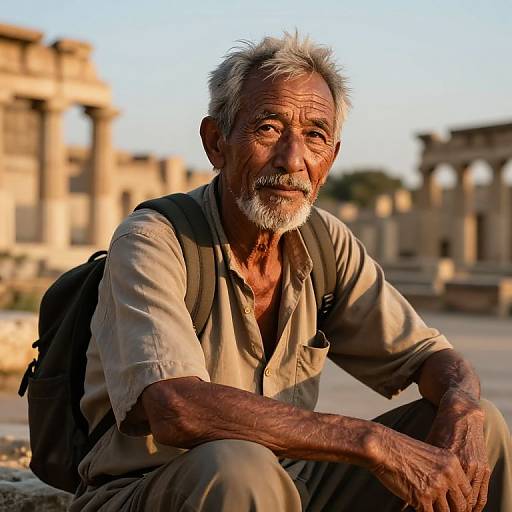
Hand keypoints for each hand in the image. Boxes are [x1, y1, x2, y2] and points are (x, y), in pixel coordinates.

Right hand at [371, 426, 471, 510]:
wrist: (382, 446)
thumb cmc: (400, 450)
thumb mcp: (429, 456)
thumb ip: (442, 472)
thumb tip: (447, 493)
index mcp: (452, 463)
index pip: (468, 493)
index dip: (462, 504)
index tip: (454, 508)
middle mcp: (448, 475)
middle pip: (461, 507)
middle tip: (441, 511)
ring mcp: (436, 487)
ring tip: (426, 506)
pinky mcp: (422, 497)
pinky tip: (416, 507)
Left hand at [426, 390, 489, 511]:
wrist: (461, 412)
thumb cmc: (440, 429)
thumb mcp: (428, 445)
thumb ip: (423, 466)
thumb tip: (409, 486)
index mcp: (446, 462)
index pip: (443, 495)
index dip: (437, 509)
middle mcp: (462, 467)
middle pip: (459, 503)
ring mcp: (475, 467)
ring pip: (472, 501)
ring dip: (465, 511)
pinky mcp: (484, 467)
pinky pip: (482, 492)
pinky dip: (476, 503)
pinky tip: (469, 509)